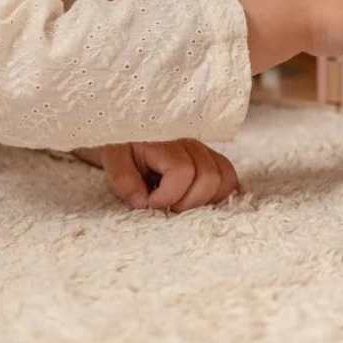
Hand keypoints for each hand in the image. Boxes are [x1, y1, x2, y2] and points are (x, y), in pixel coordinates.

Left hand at [71, 140, 240, 212]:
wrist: (125, 135)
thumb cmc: (120, 148)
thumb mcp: (113, 160)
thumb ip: (124, 180)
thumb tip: (143, 202)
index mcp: (165, 141)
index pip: (183, 172)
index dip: (168, 196)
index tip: (149, 203)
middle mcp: (190, 143)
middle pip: (209, 177)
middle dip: (188, 202)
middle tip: (167, 207)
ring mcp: (205, 150)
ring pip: (224, 178)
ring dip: (203, 200)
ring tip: (180, 203)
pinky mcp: (212, 159)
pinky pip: (229, 178)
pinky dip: (217, 194)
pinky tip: (196, 199)